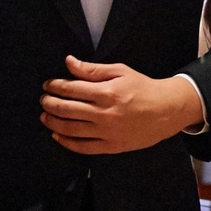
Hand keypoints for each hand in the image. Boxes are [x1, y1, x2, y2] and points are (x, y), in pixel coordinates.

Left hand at [41, 56, 203, 153]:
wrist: (166, 110)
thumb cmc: (143, 88)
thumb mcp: (120, 71)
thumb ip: (92, 69)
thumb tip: (68, 62)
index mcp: (107, 92)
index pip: (71, 89)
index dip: (55, 86)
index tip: (48, 85)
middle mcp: (105, 113)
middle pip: (66, 109)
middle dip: (50, 104)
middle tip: (44, 100)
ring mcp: (107, 132)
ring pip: (71, 129)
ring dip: (53, 122)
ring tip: (45, 116)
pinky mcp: (111, 146)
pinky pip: (83, 147)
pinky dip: (66, 142)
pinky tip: (58, 135)